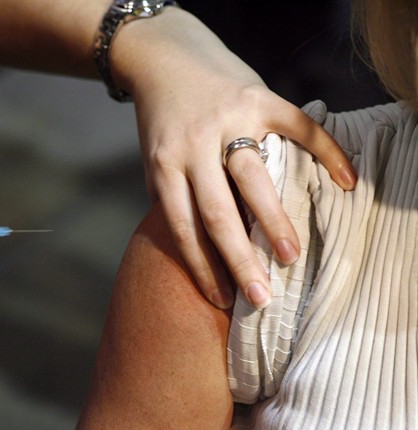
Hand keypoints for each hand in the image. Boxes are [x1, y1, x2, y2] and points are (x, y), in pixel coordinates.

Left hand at [111, 8, 356, 308]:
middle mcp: (194, 145)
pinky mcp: (259, 98)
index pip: (184, 227)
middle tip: (261, 296)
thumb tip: (193, 244)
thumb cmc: (161, 120)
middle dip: (240, 259)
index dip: (203, 267)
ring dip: (275, 220)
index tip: (221, 301)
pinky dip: (327, 152)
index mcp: (165, 165)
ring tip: (291, 256)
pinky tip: (346, 181)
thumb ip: (169, 197)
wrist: (164, 58)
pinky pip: (299, 127)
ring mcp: (229, 120)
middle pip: (218, 212)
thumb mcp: (154, 160)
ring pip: (255, 178)